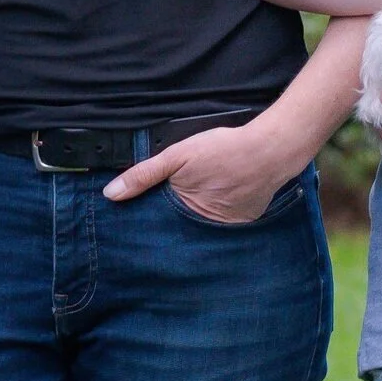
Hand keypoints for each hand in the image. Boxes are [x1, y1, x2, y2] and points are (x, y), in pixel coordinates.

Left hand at [102, 119, 320, 222]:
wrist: (271, 149)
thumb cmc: (223, 150)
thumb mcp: (176, 156)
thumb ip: (143, 175)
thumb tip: (111, 194)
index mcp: (186, 216)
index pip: (159, 226)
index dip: (150, 219)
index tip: (138, 216)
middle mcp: (207, 230)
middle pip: (180, 229)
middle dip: (171, 222)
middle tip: (172, 204)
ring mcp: (228, 229)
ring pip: (201, 227)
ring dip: (195, 218)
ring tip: (198, 198)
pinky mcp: (244, 223)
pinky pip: (223, 223)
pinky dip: (217, 212)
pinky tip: (218, 196)